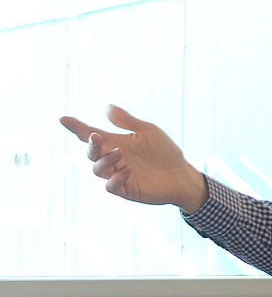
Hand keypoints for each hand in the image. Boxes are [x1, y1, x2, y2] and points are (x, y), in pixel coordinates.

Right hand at [60, 105, 208, 212]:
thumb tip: (107, 107)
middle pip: (91, 153)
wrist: (183, 174)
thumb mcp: (147, 131)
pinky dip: (116, 178)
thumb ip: (127, 121)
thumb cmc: (165, 152)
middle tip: (96, 136)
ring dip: (105, 160)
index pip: (91, 135)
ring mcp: (119, 175)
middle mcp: (113, 160)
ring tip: (119, 152)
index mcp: (115, 143)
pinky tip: (128, 169)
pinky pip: (111, 186)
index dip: (77, 128)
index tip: (64, 119)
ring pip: (98, 169)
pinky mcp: (127, 190)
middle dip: (91, 145)